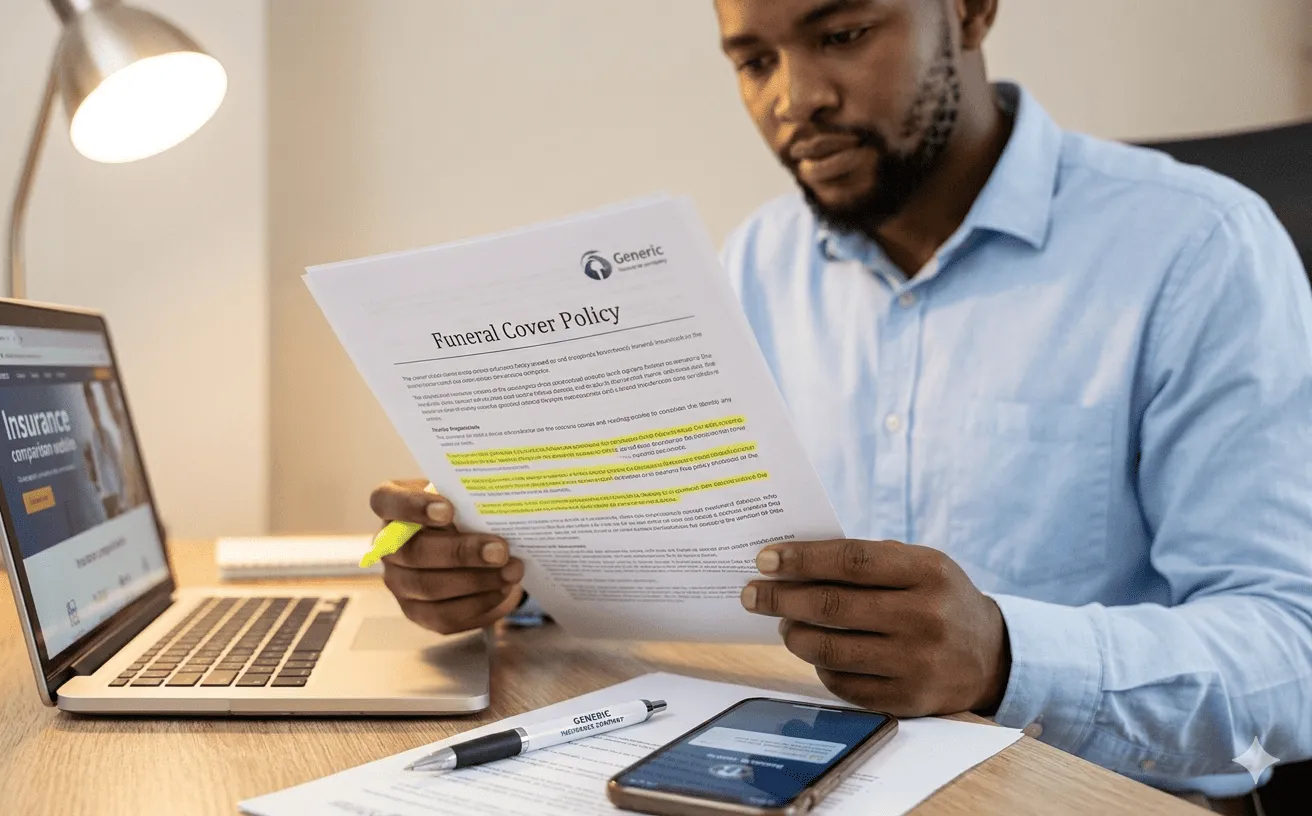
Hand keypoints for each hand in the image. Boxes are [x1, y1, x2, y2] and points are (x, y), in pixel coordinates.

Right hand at [370, 479, 524, 633]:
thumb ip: (471, 500)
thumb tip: (496, 510)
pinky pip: (444, 614)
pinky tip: (502, 589)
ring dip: (476, 580)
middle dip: (461, 552)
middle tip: (500, 550)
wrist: (474, 553)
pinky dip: (478, 602)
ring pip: (429, 586)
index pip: (385, 500)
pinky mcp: (418, 612)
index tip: (448, 509)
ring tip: (512, 571)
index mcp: (393, 508)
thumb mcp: (466, 500)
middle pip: (412, 552)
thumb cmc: (466, 516)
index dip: (412, 506)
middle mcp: (389, 547)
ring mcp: (400, 582)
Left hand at [741, 539, 1010, 716]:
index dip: (802, 559)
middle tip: (752, 594)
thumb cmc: (938, 599)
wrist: (992, 657)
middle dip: (781, 599)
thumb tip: (793, 562)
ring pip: (831, 650)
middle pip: (833, 606)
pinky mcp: (907, 700)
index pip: (851, 561)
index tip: (765, 559)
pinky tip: (814, 652)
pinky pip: (844, 684)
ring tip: (782, 625)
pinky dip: (820, 666)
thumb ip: (867, 560)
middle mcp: (925, 618)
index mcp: (928, 572)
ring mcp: (917, 664)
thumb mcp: (920, 566)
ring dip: (794, 636)